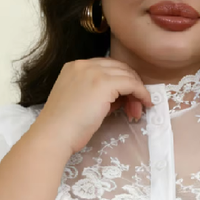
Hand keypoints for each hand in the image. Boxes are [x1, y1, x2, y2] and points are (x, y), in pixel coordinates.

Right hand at [35, 57, 153, 155]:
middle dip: (131, 86)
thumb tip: (120, 99)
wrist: (54, 135)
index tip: (126, 100)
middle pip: (118, 68)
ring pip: (126, 74)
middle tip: (136, 106)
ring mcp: (94, 72)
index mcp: (74, 67)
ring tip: (138, 110)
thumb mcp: (81, 103)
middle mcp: (84, 65)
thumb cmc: (64, 127)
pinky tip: (145, 104)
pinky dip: (141, 93)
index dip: (120, 82)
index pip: (106, 67)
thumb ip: (98, 95)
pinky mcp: (104, 83)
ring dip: (137, 91)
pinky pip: (131, 83)